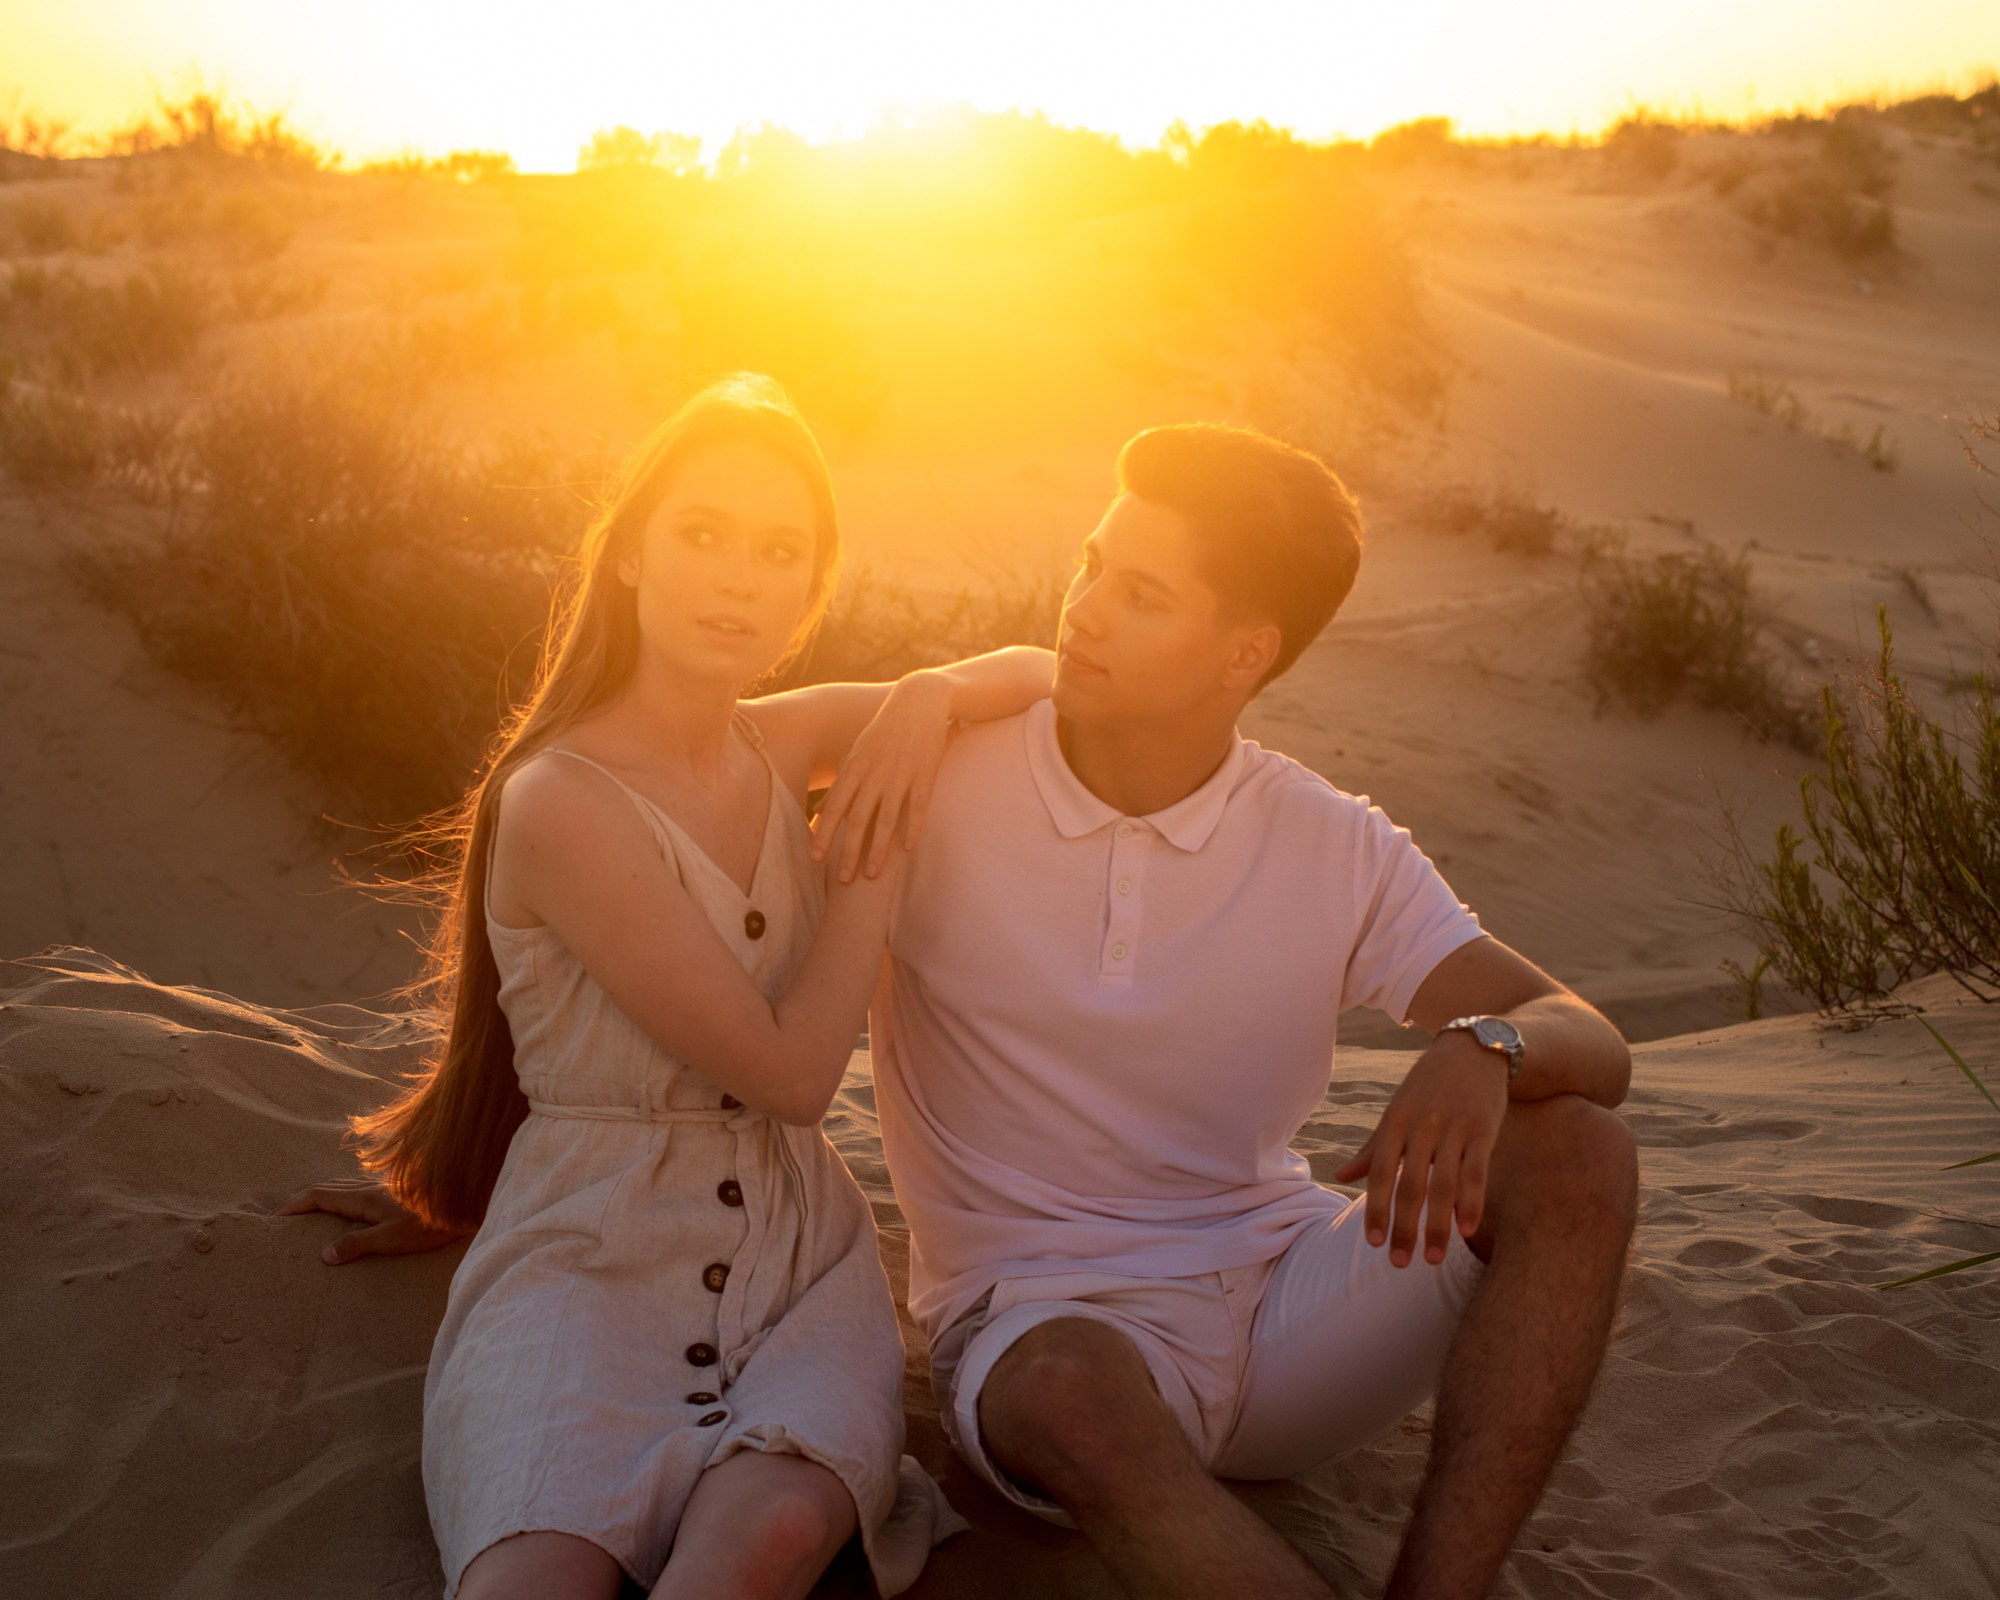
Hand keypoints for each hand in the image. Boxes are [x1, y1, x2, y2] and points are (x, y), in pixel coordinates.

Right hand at [276, 1176, 468, 1264]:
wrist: (464, 1201)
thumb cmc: (428, 1223)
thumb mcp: (390, 1239)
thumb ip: (356, 1245)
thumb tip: (322, 1255)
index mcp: (362, 1197)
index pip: (320, 1195)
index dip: (296, 1203)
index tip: (277, 1216)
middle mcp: (369, 1188)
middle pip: (329, 1187)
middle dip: (305, 1199)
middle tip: (288, 1215)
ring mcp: (383, 1187)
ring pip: (344, 1186)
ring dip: (324, 1195)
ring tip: (311, 1212)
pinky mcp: (395, 1192)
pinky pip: (358, 1188)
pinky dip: (342, 1195)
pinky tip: (350, 1206)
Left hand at [811, 672, 952, 883]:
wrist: (917, 702)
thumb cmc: (884, 730)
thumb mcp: (858, 753)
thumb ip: (842, 782)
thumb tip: (824, 809)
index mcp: (855, 767)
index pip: (835, 807)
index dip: (824, 833)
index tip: (815, 858)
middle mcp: (875, 773)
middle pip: (858, 819)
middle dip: (849, 850)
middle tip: (843, 879)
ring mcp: (901, 775)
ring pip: (886, 819)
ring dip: (879, 849)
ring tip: (873, 875)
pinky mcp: (925, 775)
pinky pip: (917, 808)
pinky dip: (911, 829)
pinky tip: (907, 850)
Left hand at [1333, 1035, 1508, 1267]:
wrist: (1475, 1049)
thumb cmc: (1429, 1085)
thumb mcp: (1397, 1111)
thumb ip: (1373, 1147)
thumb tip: (1341, 1176)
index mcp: (1395, 1122)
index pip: (1381, 1174)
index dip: (1376, 1210)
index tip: (1373, 1244)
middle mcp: (1421, 1126)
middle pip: (1410, 1186)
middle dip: (1404, 1227)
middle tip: (1400, 1263)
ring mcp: (1453, 1128)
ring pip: (1444, 1185)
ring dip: (1439, 1226)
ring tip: (1435, 1258)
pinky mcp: (1484, 1129)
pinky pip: (1477, 1172)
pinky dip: (1472, 1203)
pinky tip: (1468, 1231)